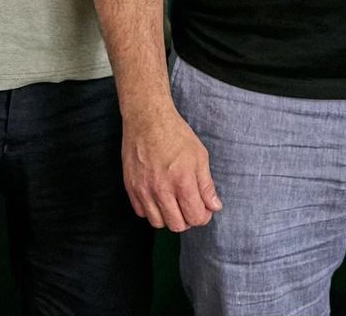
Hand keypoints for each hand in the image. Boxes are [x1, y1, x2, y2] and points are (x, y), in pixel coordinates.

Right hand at [121, 107, 221, 230]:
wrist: (147, 120)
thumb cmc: (176, 135)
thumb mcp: (200, 156)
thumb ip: (207, 185)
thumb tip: (214, 206)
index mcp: (182, 181)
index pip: (196, 217)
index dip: (204, 216)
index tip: (204, 209)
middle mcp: (161, 189)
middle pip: (177, 225)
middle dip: (188, 219)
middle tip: (190, 206)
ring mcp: (144, 190)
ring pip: (158, 223)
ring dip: (169, 217)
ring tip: (174, 203)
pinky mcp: (131, 187)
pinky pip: (141, 212)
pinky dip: (151, 210)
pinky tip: (158, 197)